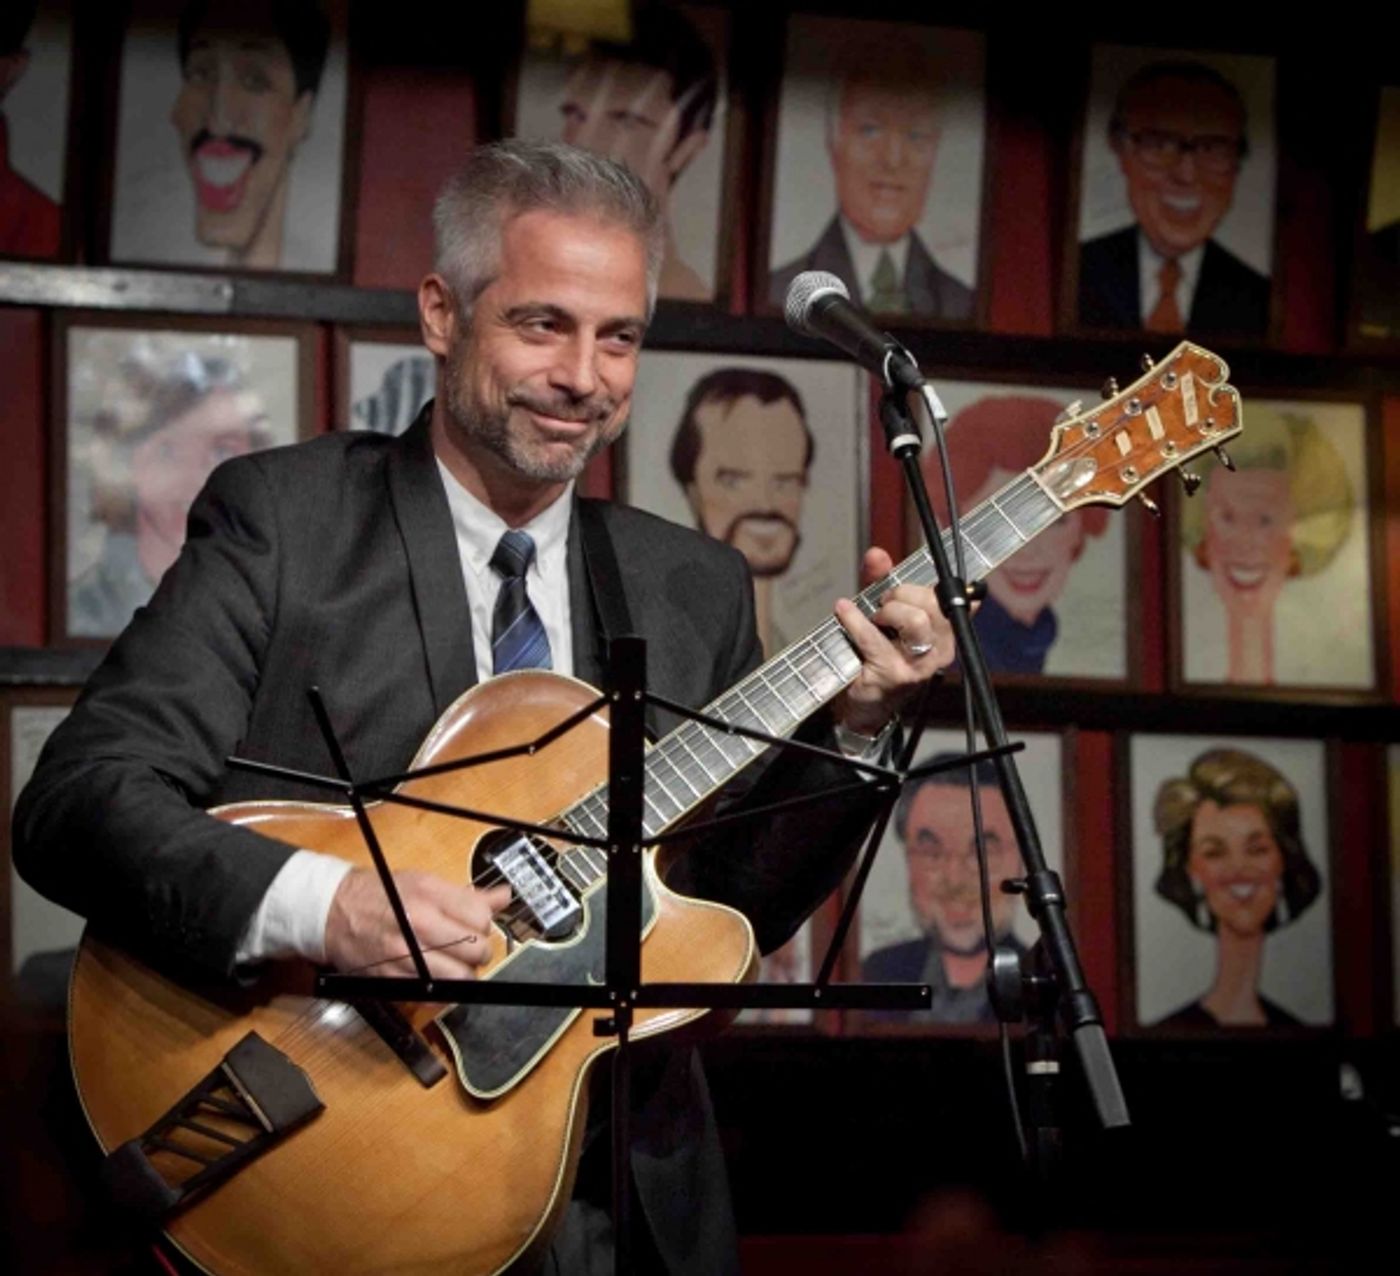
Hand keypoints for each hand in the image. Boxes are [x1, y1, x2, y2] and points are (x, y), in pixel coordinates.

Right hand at [323, 868, 511, 978]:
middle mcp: (420, 923)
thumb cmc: (381, 895)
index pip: (482, 918)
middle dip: (480, 951)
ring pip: (461, 977)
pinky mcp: (394, 977)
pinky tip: (438, 976)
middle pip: (476, 949)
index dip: (486, 924)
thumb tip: (504, 897)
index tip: (478, 925)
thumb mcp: (425, 882)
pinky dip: (444, 989)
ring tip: (457, 964)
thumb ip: (468, 895)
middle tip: (471, 948)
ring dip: (465, 974)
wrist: (334, 912)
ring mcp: (406, 953)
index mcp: (430, 894)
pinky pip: (435, 993)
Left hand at [832, 546, 956, 735]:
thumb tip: (877, 554)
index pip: (955, 597)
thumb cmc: (877, 654)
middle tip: (885, 602)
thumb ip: (881, 582)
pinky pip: (875, 639)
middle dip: (904, 594)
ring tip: (875, 616)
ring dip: (889, 610)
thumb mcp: (883, 614)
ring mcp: (919, 665)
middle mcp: (940, 650)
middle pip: (933, 605)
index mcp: (947, 632)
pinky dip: (855, 620)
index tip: (916, 580)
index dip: (936, 584)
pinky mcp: (894, 675)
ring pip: (916, 620)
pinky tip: (843, 612)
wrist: (863, 704)